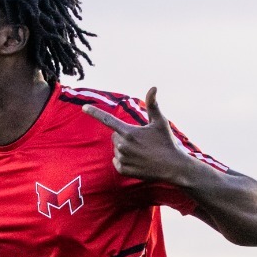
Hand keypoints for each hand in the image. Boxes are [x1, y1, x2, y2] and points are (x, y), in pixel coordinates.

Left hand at [82, 88, 199, 184]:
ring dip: (125, 148)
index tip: (84, 107)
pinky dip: (124, 160)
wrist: (172, 167)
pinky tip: (138, 161)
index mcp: (129, 132)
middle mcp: (122, 145)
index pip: (107, 119)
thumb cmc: (167, 142)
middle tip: (141, 140)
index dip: (94, 112)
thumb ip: (153, 105)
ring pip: (116, 149)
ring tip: (142, 151)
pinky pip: (117, 161)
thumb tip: (153, 87)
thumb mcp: (160, 122)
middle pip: (115, 135)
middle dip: (124, 135)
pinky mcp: (122, 170)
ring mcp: (122, 158)